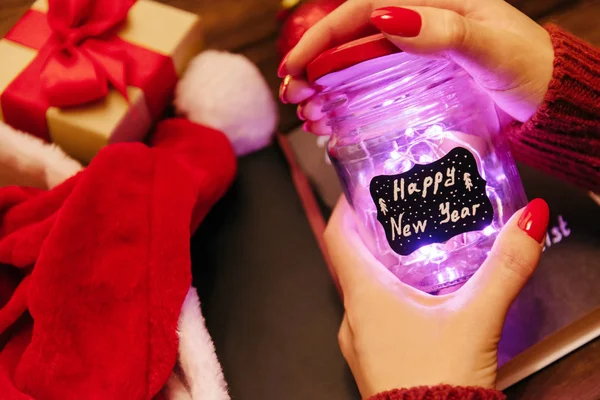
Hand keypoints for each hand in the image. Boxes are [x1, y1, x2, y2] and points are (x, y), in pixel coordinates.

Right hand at [279, 0, 554, 133]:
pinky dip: (348, 101)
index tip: (296, 65)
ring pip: (357, 63)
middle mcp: (420, 24)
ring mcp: (417, 53)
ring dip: (326, 86)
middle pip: (352, 37)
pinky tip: (333, 119)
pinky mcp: (418, 80)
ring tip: (306, 112)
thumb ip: (444, 32)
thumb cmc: (532, 69)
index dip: (323, 36)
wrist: (553, 102)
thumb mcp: (492, 49)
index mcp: (433, 3)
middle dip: (315, 65)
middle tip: (293, 94)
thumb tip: (385, 18)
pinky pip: (374, 84)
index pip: (362, 10)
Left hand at [323, 197, 548, 396]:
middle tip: (398, 213)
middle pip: (352, 262)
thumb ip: (503, 269)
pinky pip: (375, 318)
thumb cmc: (437, 386)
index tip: (359, 189)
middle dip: (373, 235)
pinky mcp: (376, 362)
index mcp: (364, 297)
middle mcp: (354, 319)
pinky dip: (391, 299)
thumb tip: (525, 223)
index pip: (337, 237)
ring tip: (415, 251)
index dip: (345, 208)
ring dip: (383, 269)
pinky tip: (422, 302)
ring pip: (364, 292)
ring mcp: (361, 343)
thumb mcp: (476, 320)